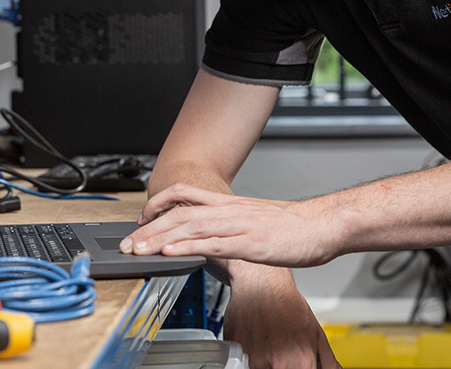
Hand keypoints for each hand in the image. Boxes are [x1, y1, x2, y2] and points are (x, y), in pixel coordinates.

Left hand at [120, 183, 334, 267]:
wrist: (323, 225)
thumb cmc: (294, 226)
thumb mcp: (256, 219)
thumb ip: (232, 225)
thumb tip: (212, 237)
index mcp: (230, 204)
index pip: (185, 194)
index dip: (158, 203)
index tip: (141, 218)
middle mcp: (229, 210)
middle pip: (179, 213)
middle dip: (149, 228)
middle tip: (127, 243)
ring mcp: (238, 225)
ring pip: (190, 227)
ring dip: (160, 239)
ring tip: (139, 249)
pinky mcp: (249, 243)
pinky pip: (212, 244)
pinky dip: (188, 248)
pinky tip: (172, 255)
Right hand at [222, 267, 339, 368]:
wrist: (260, 281)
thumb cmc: (287, 303)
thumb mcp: (316, 332)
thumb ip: (328, 362)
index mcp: (303, 362)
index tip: (296, 365)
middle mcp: (279, 364)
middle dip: (281, 365)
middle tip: (280, 352)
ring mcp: (255, 360)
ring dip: (263, 363)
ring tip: (266, 344)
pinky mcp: (236, 352)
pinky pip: (242, 363)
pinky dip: (247, 356)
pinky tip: (254, 341)